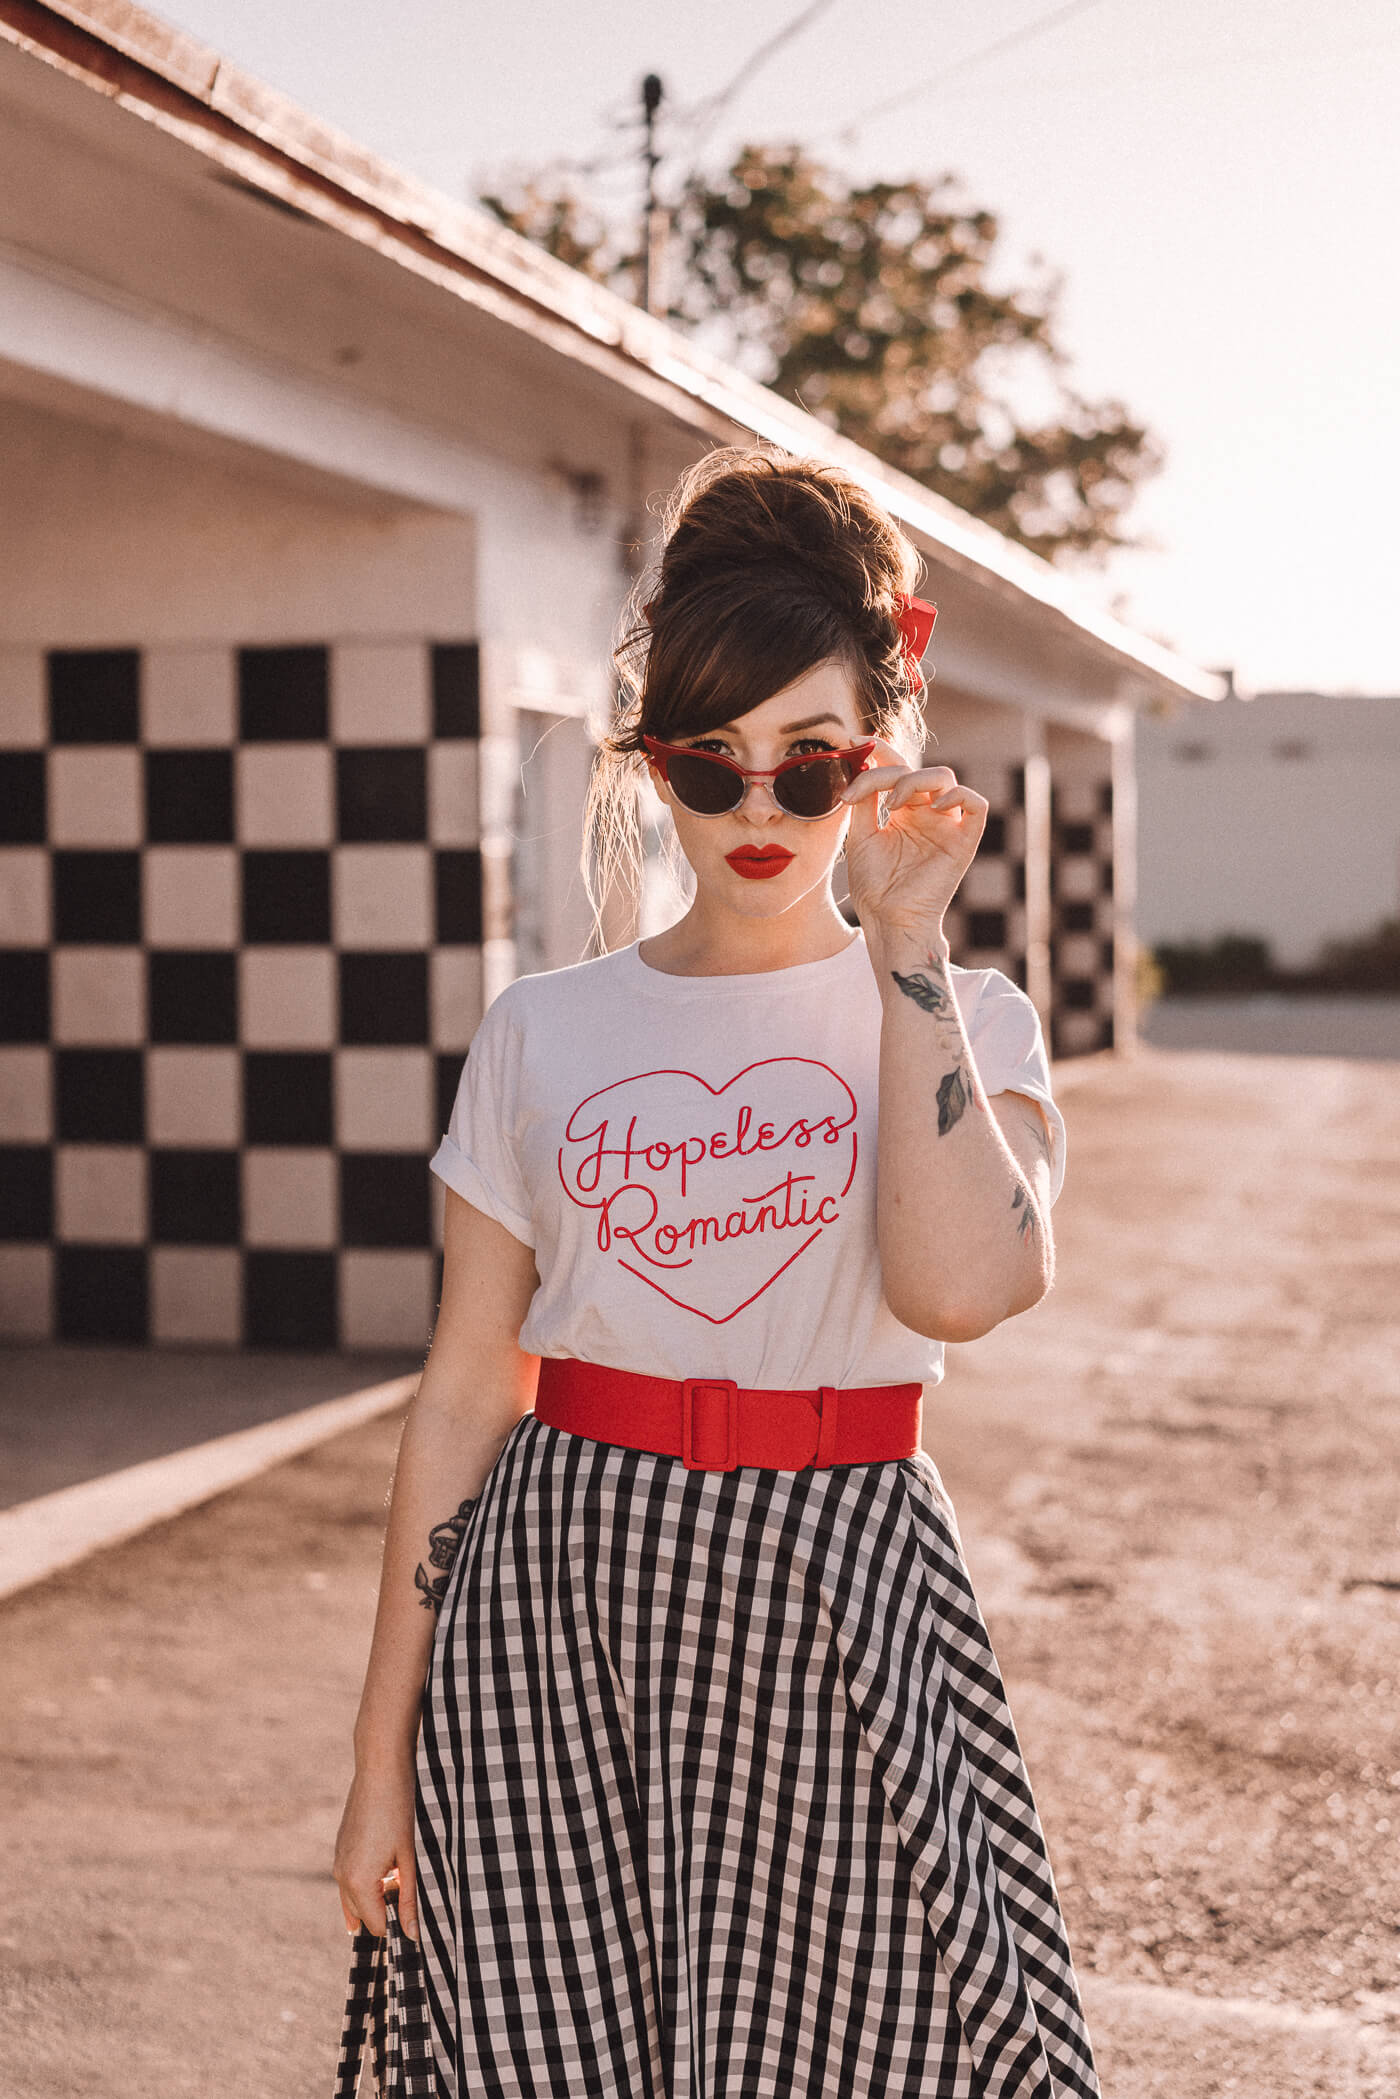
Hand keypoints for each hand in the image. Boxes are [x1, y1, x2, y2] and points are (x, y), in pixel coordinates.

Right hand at [333, 1764, 418, 1941]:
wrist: (380, 1770)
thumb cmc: (399, 1812)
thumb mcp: (409, 1859)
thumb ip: (408, 1900)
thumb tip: (412, 1936)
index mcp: (358, 1883)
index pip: (377, 1926)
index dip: (398, 1924)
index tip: (415, 1914)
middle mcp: (342, 1877)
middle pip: (363, 1916)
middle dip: (386, 1910)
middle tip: (409, 1886)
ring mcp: (338, 1862)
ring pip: (355, 1898)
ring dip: (377, 1894)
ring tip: (400, 1869)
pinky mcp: (340, 1849)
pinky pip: (350, 1879)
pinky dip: (368, 1880)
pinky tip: (387, 1860)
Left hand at [839, 737, 987, 943]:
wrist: (886, 918)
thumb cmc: (874, 884)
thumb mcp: (859, 834)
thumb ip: (864, 800)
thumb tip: (862, 763)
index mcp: (904, 811)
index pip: (898, 769)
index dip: (881, 751)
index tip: (855, 742)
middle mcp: (928, 814)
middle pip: (920, 770)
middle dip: (893, 769)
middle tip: (866, 789)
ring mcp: (947, 826)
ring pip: (946, 779)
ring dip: (917, 780)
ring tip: (894, 802)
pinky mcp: (964, 841)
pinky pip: (977, 805)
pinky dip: (958, 795)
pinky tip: (934, 805)